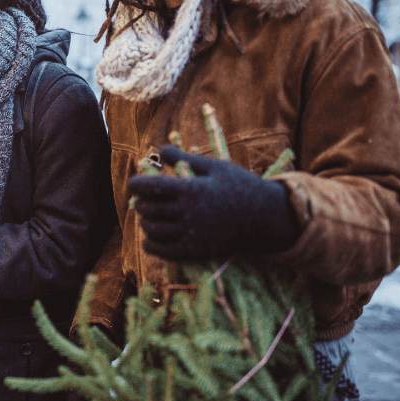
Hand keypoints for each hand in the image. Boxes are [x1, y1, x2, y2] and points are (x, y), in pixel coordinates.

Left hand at [127, 145, 298, 260]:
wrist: (266, 216)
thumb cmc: (241, 186)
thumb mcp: (215, 166)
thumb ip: (185, 158)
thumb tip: (160, 149)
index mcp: (192, 189)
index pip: (150, 187)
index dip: (135, 185)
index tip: (133, 184)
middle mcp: (189, 213)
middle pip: (148, 209)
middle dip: (140, 203)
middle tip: (142, 199)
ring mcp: (193, 234)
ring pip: (153, 230)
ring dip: (145, 222)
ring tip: (148, 215)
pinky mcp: (197, 251)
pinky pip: (164, 252)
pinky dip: (151, 245)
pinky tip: (150, 237)